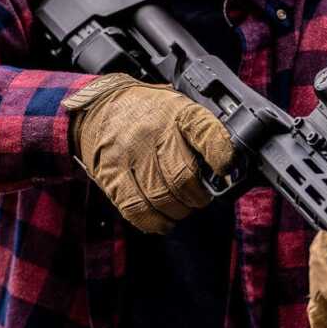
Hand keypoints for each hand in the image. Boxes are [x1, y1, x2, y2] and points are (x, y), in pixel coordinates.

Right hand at [62, 73, 234, 232]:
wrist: (100, 106)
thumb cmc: (148, 112)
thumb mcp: (179, 108)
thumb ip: (201, 135)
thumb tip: (225, 170)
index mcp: (178, 112)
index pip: (205, 132)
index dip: (220, 154)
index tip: (225, 169)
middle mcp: (154, 132)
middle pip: (184, 177)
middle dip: (198, 196)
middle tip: (200, 197)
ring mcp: (130, 155)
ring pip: (162, 198)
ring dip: (178, 211)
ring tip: (181, 207)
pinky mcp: (111, 175)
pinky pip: (136, 208)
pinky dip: (154, 221)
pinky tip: (163, 219)